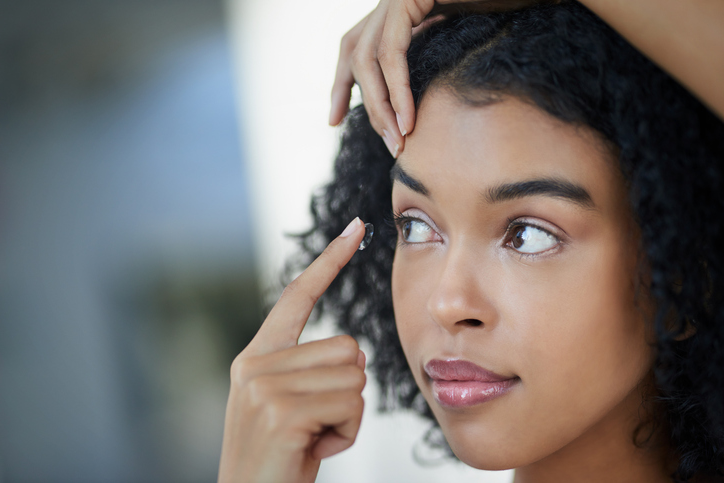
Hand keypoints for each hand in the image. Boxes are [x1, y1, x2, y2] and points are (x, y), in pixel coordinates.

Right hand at [218, 218, 367, 482]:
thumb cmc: (280, 460)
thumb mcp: (285, 405)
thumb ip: (306, 369)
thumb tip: (354, 351)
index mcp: (257, 357)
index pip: (297, 295)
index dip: (329, 261)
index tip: (356, 228)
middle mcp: (256, 364)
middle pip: (348, 346)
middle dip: (348, 389)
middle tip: (315, 424)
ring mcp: (265, 387)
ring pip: (354, 375)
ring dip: (347, 414)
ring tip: (313, 438)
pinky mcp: (283, 412)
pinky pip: (350, 405)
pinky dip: (345, 434)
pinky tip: (313, 450)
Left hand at [329, 0, 551, 157]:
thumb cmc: (507, 13)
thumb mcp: (456, 45)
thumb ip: (427, 64)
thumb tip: (408, 111)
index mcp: (395, 10)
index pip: (354, 48)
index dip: (340, 85)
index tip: (334, 120)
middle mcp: (391, 1)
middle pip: (355, 54)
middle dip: (365, 105)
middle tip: (387, 143)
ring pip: (369, 57)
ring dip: (381, 106)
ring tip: (399, 140)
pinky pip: (393, 51)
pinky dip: (397, 88)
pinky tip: (408, 118)